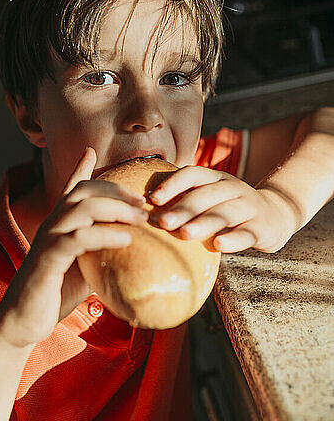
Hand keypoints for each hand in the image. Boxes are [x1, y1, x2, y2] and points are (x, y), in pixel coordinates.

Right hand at [0, 148, 148, 347]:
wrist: (23, 322)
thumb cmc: (56, 293)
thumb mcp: (85, 266)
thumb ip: (102, 251)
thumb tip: (133, 249)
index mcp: (60, 223)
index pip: (72, 188)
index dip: (82, 168)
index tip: (97, 155)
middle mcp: (52, 224)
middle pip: (84, 191)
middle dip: (116, 190)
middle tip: (143, 200)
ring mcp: (49, 239)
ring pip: (82, 208)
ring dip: (116, 209)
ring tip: (141, 217)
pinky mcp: (48, 258)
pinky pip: (78, 238)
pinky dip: (105, 235)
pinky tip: (127, 240)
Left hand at [147, 166, 296, 253]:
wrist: (276, 214)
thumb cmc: (229, 209)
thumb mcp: (210, 199)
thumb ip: (185, 201)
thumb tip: (143, 213)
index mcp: (216, 178)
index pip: (193, 175)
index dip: (173, 184)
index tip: (153, 199)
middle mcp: (233, 188)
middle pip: (206, 195)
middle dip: (183, 208)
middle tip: (162, 222)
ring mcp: (249, 206)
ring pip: (225, 213)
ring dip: (204, 222)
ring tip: (184, 234)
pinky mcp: (262, 228)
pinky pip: (247, 233)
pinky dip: (233, 239)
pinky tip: (218, 245)